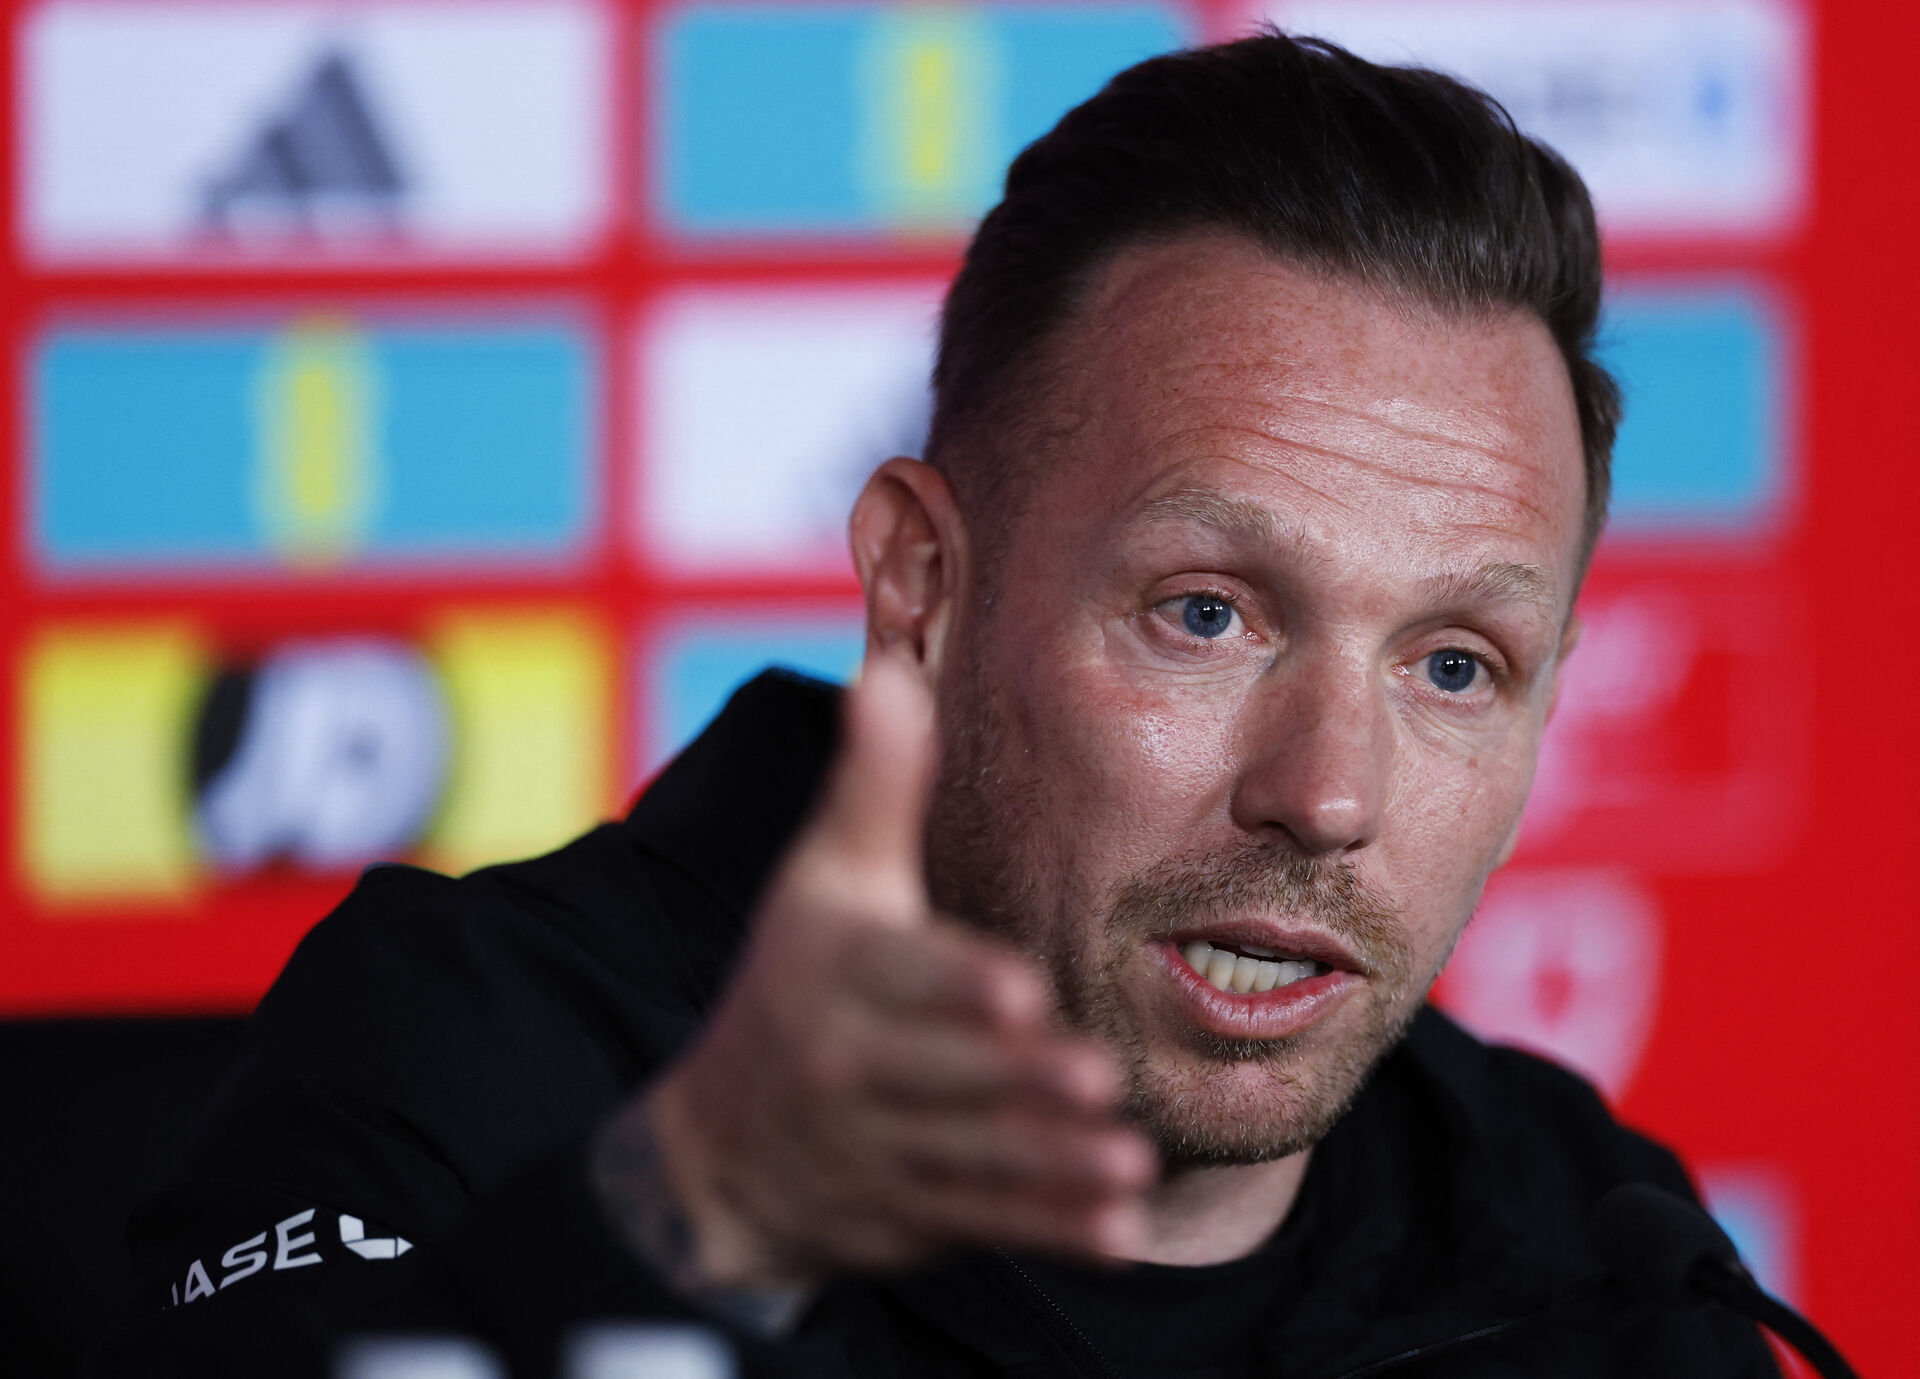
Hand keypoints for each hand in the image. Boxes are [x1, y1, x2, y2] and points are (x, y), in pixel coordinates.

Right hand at [593, 650, 1155, 1295]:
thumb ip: (872, 786)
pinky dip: (1048, 1232)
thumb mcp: (822, 878)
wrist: (716, 1145)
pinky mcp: (906, 1213)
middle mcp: (847, 1065)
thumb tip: (887, 668)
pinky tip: (1118, 1229)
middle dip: (1017, 1084)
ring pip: (969, 1160)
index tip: (1018, 989)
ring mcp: (876, 1149)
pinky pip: (981, 1224)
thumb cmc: (793, 980)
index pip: (898, 978)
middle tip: (1099, 1078)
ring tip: (1128, 1163)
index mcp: (835, 972)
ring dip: (1048, 1166)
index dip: (954, 987)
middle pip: (940, 1075)